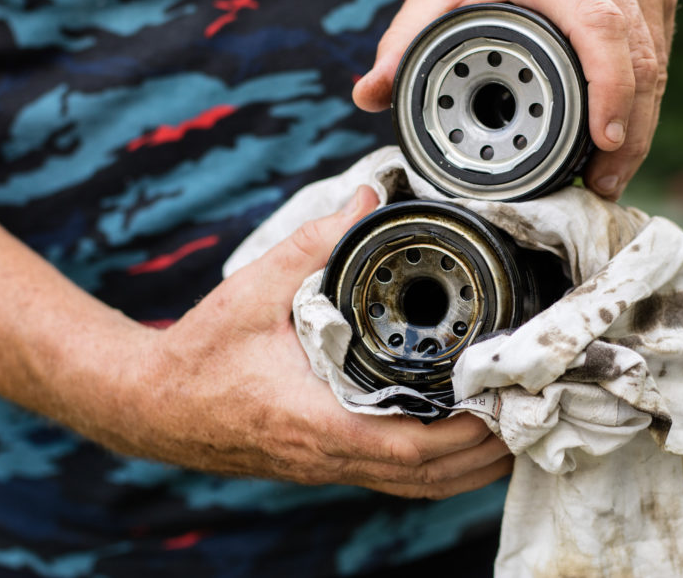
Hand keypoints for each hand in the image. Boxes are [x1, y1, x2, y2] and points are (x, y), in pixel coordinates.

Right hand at [125, 186, 510, 497]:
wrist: (153, 406)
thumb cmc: (200, 354)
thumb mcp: (253, 291)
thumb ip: (313, 243)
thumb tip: (368, 197)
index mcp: (318, 421)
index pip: (413, 446)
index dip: (471, 432)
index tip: (508, 399)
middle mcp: (331, 455)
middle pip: (431, 477)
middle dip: (488, 451)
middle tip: (529, 409)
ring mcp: (330, 465)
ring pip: (418, 485)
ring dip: (469, 464)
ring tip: (508, 425)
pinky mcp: (326, 461)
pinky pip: (396, 476)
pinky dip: (438, 464)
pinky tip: (457, 435)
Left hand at [353, 0, 678, 199]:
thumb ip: (406, 37)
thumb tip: (370, 95)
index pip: (599, 30)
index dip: (607, 90)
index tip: (601, 141)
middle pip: (639, 61)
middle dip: (627, 133)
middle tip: (604, 184)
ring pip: (657, 66)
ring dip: (641, 129)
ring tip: (612, 176)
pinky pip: (661, 58)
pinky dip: (644, 105)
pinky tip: (625, 139)